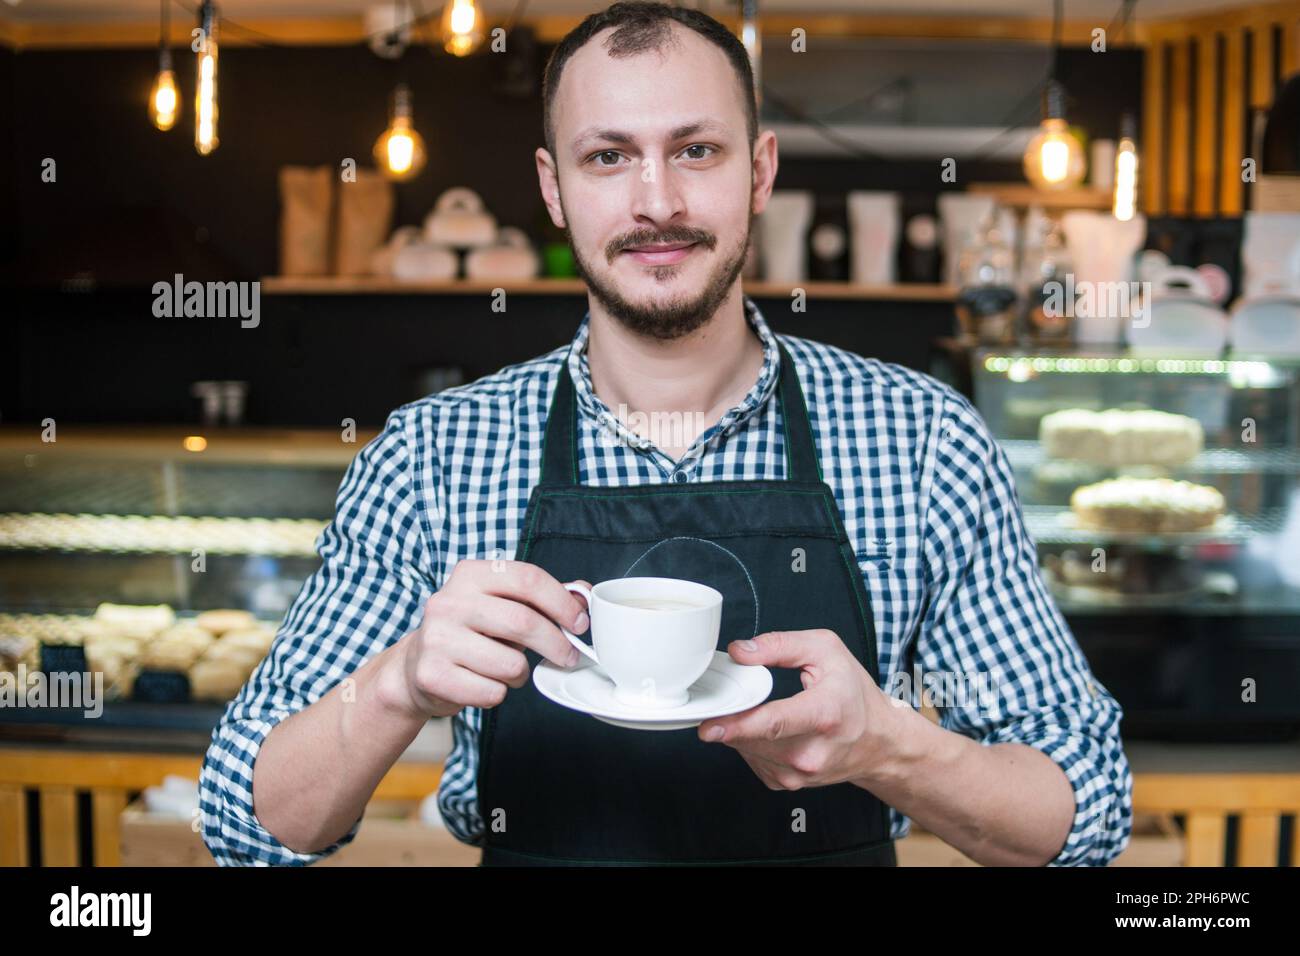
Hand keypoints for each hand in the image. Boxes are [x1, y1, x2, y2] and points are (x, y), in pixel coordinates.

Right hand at [384, 560, 590, 718]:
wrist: (415, 668)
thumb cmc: (470, 633)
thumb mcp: (500, 605)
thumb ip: (541, 598)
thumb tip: (583, 595)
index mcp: (470, 575)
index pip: (528, 579)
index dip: (562, 603)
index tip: (580, 623)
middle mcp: (449, 601)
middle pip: (523, 622)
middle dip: (556, 644)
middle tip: (568, 656)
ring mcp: (437, 638)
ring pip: (510, 664)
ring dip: (521, 674)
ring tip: (507, 669)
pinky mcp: (432, 674)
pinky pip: (491, 691)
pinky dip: (499, 693)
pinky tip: (484, 683)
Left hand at [696, 629, 902, 790]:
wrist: (881, 742)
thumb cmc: (854, 693)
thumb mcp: (826, 651)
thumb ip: (780, 645)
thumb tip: (740, 652)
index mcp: (824, 714)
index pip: (775, 723)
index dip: (738, 725)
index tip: (708, 727)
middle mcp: (812, 752)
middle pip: (752, 737)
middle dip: (731, 717)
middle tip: (731, 698)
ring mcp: (800, 774)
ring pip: (746, 750)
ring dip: (742, 729)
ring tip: (765, 711)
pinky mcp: (789, 784)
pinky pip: (752, 760)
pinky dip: (751, 743)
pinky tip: (769, 731)